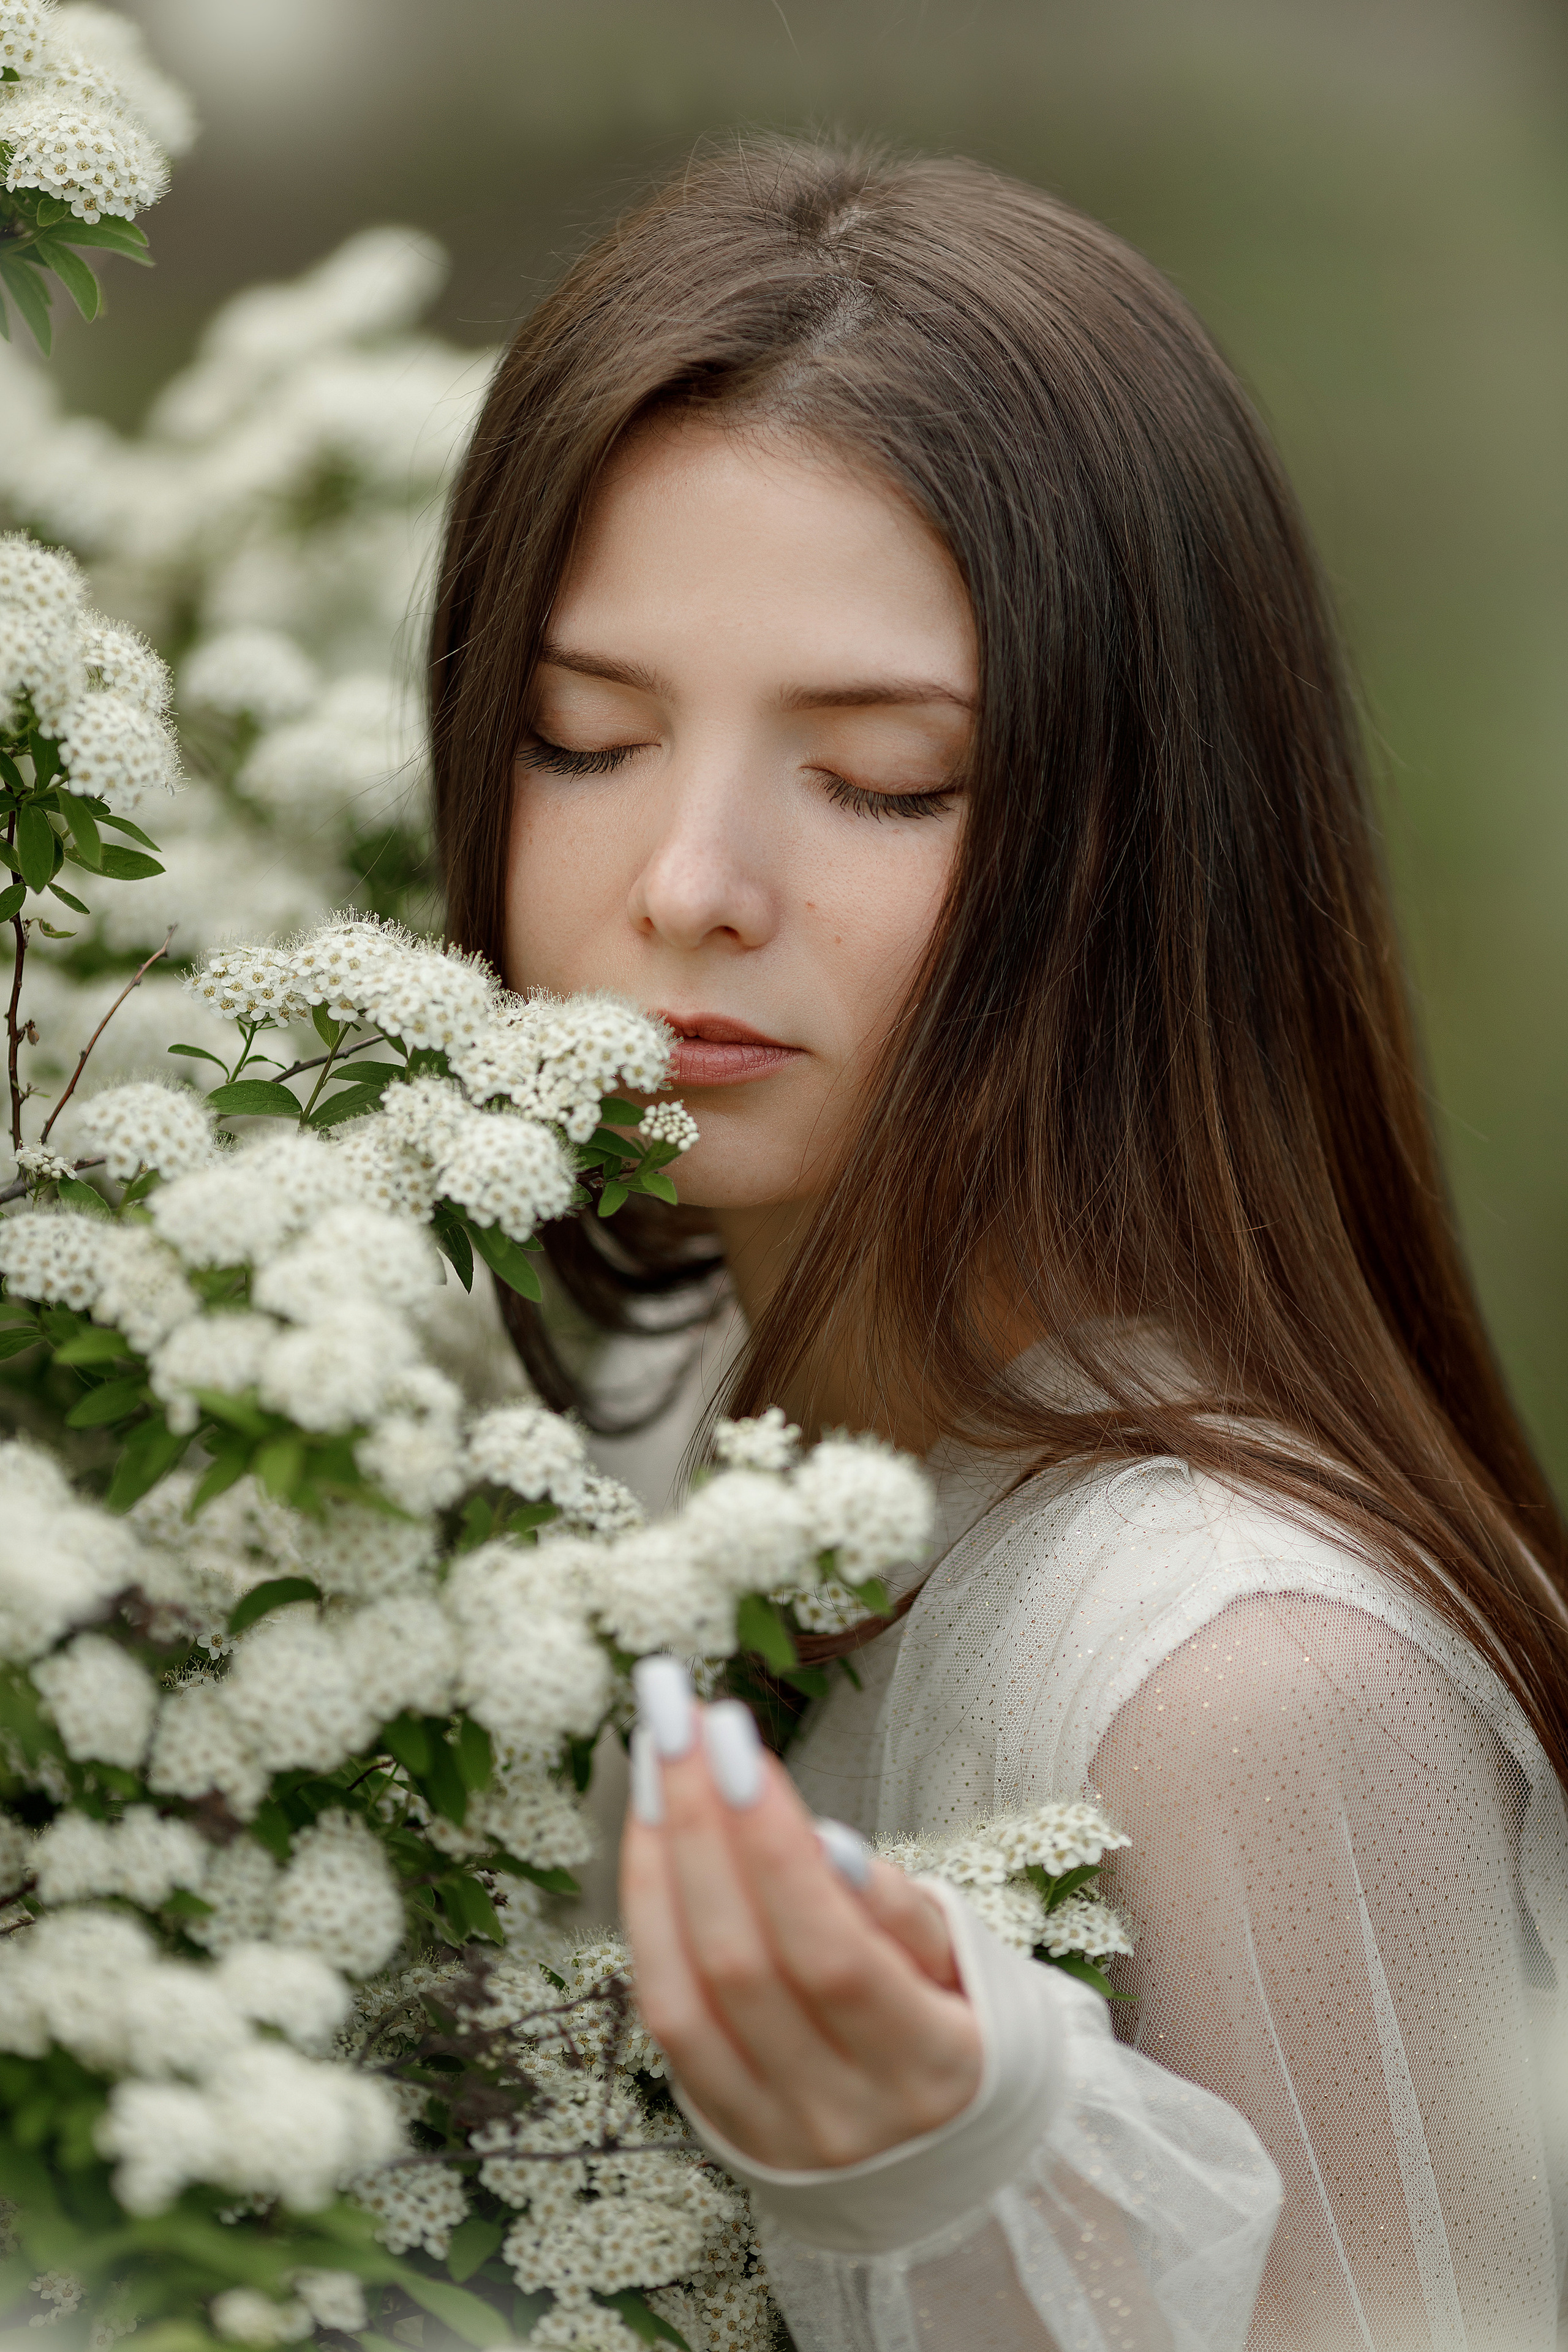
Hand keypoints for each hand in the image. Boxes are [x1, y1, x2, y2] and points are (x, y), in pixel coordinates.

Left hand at [619, 1658, 983, 2171]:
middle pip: (743, 1962)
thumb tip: (825, 1848)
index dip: (770, 1843)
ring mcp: (776, 2133)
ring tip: (655, 1756)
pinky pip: (664, 2018)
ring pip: (686, 1991)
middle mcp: (845, 2115)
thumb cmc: (954, 2017)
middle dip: (700, 1822)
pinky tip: (648, 1834)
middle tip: (676, 1718)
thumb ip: (896, 1910)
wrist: (940, 2149)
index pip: (830, 1951)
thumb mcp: (959, 1959)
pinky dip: (647, 1919)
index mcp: (931, 2068)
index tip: (732, 1738)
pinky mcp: (723, 2129)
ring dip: (660, 1858)